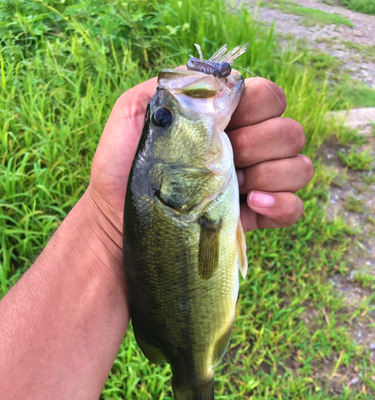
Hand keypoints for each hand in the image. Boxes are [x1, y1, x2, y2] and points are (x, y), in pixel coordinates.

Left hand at [89, 75, 311, 241]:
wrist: (117, 221)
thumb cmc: (124, 168)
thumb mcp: (135, 112)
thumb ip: (175, 85)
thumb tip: (221, 79)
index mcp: (225, 120)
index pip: (269, 97)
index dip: (256, 106)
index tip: (225, 122)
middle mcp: (248, 147)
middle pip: (290, 131)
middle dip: (258, 144)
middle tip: (220, 161)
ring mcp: (256, 182)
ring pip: (300, 166)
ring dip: (269, 175)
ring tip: (233, 187)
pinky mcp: (258, 216)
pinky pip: (295, 207)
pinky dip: (281, 204)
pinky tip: (251, 205)